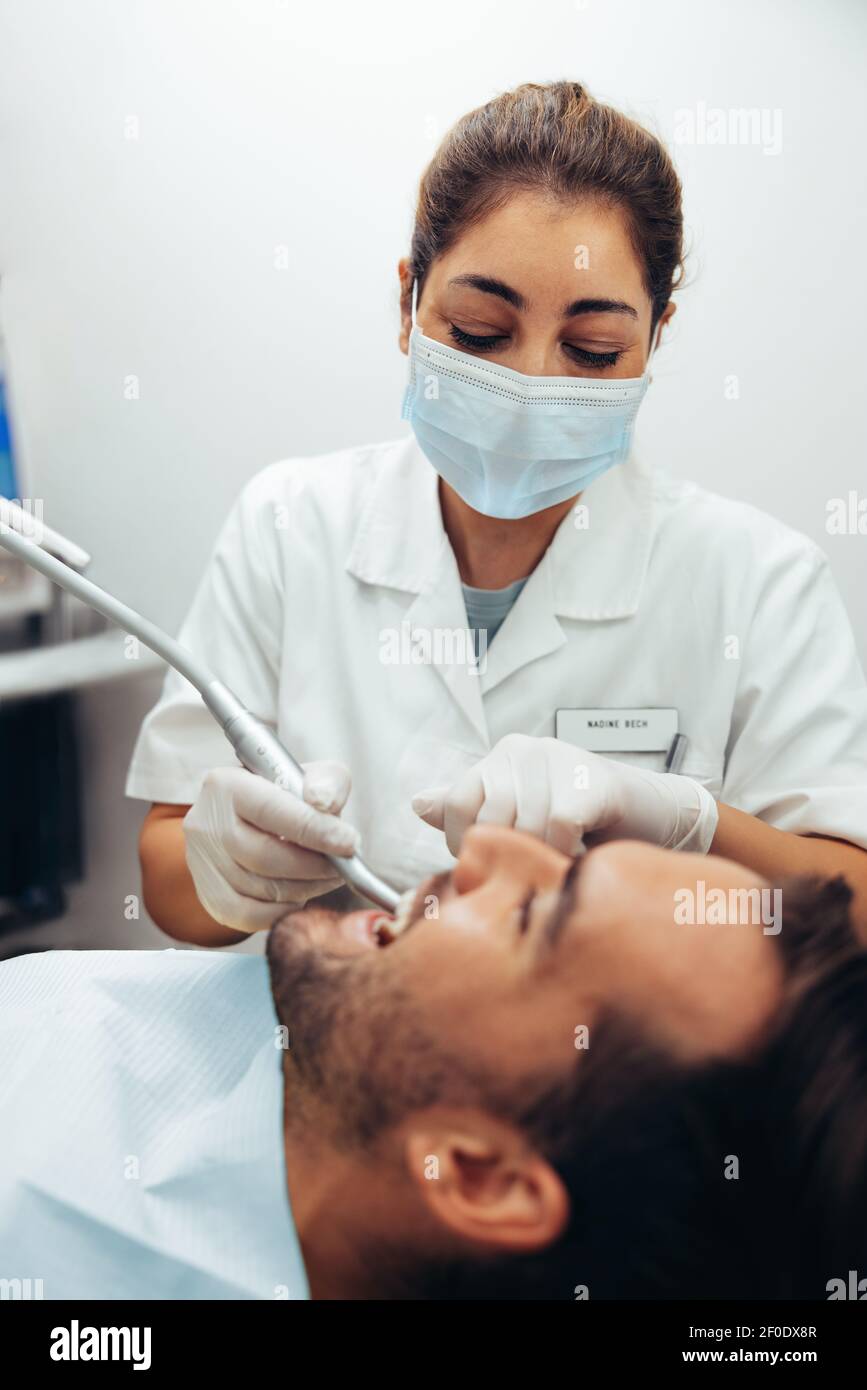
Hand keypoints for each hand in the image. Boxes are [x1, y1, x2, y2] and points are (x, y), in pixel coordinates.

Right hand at [183, 761, 357, 932]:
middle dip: (313, 866)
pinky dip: (282, 910)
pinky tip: (300, 894)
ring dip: (305, 888)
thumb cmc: (285, 797)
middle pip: (264, 856)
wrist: (250, 819)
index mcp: (227, 785)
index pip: (270, 810)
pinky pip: (248, 916)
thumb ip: (326, 782)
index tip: (349, 842)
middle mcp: (206, 822)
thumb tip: (322, 802)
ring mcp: (202, 862)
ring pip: (260, 889)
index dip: (313, 830)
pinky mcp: (208, 894)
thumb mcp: (310, 776)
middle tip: (341, 866)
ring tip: (327, 876)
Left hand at [411, 733, 717, 857]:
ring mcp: (556, 757)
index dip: (467, 844)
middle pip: (490, 819)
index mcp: (499, 758)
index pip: (457, 803)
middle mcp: (522, 749)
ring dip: (540, 858)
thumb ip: (471, 812)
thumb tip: (417, 804)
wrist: (651, 815)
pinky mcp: (588, 776)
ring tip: (557, 863)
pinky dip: (565, 852)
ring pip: (524, 827)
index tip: (491, 864)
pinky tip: (577, 855)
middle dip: (509, 856)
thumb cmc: (581, 821)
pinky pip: (557, 828)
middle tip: (532, 869)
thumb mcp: (520, 815)